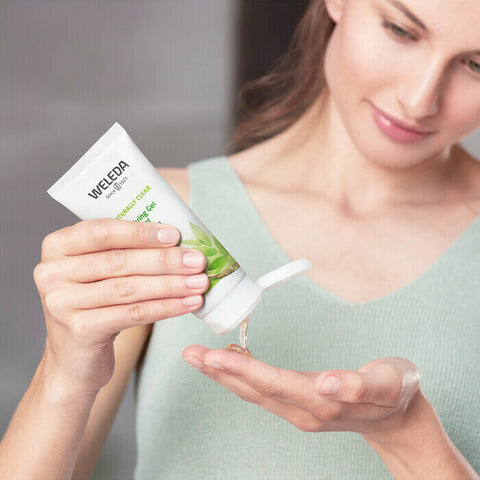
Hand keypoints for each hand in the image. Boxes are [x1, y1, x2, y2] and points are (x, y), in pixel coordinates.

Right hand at [34, 219, 207, 394]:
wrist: (74, 359)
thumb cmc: (95, 305)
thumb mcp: (100, 273)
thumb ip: (126, 251)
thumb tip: (179, 241)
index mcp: (57, 246)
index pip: (101, 231)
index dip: (140, 231)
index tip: (175, 235)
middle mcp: (52, 272)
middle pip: (118, 261)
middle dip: (164, 260)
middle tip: (197, 260)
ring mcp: (61, 302)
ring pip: (128, 288)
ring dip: (171, 284)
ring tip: (200, 282)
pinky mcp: (79, 330)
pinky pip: (132, 314)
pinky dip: (166, 307)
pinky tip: (189, 304)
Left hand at [182, 346, 419, 435]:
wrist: (397, 418)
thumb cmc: (395, 392)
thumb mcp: (389, 384)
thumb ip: (360, 386)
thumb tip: (329, 384)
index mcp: (324, 402)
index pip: (274, 383)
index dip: (242, 370)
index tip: (213, 357)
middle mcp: (304, 410)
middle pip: (255, 390)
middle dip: (221, 372)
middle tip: (190, 355)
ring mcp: (298, 411)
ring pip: (253, 393)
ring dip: (223, 376)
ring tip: (196, 358)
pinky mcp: (296, 406)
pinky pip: (260, 392)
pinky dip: (238, 377)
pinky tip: (223, 365)